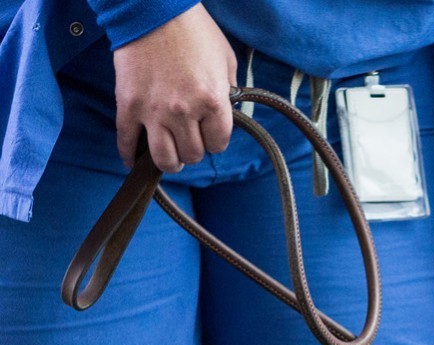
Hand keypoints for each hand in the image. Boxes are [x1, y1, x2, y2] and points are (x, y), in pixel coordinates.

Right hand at [112, 3, 235, 172]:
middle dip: (194, 150)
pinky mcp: (128, 106)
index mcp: (213, 102)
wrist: (153, 11)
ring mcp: (154, 112)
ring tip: (170, 155)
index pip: (218, 144)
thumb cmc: (194, 32)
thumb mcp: (226, 61)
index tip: (210, 133)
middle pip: (192, 154)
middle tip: (190, 140)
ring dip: (169, 161)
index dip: (215, 140)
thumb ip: (227, 90)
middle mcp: (184, 112)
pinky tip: (135, 160)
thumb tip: (225, 111)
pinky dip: (130, 155)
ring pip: (163, 158)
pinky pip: (127, 142)